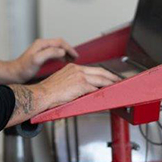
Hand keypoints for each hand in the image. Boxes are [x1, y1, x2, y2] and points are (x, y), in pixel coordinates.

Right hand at [5, 64, 120, 127]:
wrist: (43, 94)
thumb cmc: (49, 91)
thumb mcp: (62, 80)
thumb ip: (73, 81)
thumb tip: (83, 87)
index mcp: (73, 67)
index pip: (92, 69)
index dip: (102, 73)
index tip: (108, 76)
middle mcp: (77, 69)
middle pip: (100, 71)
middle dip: (111, 76)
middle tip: (118, 80)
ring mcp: (80, 76)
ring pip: (100, 79)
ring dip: (110, 83)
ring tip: (116, 87)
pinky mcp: (81, 85)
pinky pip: (95, 88)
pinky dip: (102, 91)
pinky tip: (107, 94)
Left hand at [12, 38, 78, 82]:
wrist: (15, 73)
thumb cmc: (24, 68)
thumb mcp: (37, 60)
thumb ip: (50, 53)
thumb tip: (62, 51)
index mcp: (42, 44)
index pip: (60, 42)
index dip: (69, 48)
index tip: (76, 56)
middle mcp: (42, 45)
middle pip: (60, 44)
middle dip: (69, 50)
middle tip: (76, 58)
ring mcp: (41, 50)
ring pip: (57, 49)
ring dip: (65, 53)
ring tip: (72, 60)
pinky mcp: (40, 56)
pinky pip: (54, 53)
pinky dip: (61, 56)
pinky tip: (63, 62)